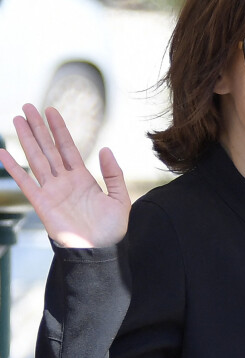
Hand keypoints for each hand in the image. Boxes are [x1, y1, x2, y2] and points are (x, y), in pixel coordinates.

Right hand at [0, 104, 130, 247]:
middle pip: (48, 148)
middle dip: (38, 128)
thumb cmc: (111, 229)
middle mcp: (65, 181)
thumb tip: (105, 149)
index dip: (59, 129)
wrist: (100, 251)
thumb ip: (114, 174)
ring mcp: (52, 191)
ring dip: (26, 140)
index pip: (68, 148)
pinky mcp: (42, 204)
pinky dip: (13, 168)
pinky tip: (2, 153)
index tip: (51, 111)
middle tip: (27, 107)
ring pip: (36, 159)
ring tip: (17, 119)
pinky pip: (25, 183)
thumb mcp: (120, 198)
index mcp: (83, 179)